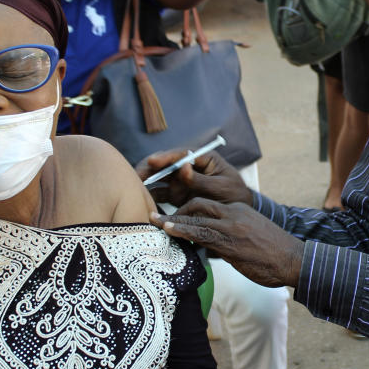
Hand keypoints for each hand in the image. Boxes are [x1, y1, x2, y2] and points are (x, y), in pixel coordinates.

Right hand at [134, 149, 251, 206]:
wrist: (237, 213)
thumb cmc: (234, 196)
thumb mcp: (221, 188)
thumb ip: (201, 180)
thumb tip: (184, 167)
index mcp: (201, 159)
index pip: (180, 155)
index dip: (165, 157)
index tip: (152, 162)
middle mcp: (187, 167)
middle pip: (164, 165)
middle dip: (147, 169)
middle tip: (133, 177)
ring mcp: (180, 180)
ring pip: (158, 179)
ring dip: (144, 184)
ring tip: (130, 191)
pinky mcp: (175, 194)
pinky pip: (159, 195)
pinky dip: (149, 199)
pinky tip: (141, 205)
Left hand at [150, 199, 303, 287]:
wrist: (294, 259)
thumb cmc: (274, 253)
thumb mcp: (252, 236)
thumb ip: (231, 235)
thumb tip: (212, 246)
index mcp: (239, 209)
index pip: (207, 203)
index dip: (188, 208)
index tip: (174, 216)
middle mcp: (234, 213)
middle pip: (198, 204)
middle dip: (176, 210)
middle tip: (158, 217)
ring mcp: (231, 226)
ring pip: (196, 217)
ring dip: (172, 220)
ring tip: (154, 222)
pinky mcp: (230, 242)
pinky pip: (201, 233)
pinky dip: (182, 231)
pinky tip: (168, 231)